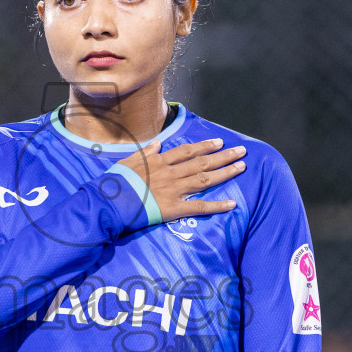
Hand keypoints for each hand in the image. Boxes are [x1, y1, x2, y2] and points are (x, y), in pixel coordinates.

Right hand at [115, 138, 244, 222]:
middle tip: (241, 151)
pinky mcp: (174, 209)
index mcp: (159, 161)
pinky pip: (200, 207)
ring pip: (205, 180)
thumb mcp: (128, 161)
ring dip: (225, 172)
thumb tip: (158, 143)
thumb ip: (146, 152)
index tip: (219, 142)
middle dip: (223, 156)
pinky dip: (217, 205)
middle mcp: (171, 173)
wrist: (110, 202)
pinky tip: (232, 203)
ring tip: (241, 167)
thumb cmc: (115, 182)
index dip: (205, 146)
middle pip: (202, 163)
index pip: (187, 151)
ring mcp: (174, 190)